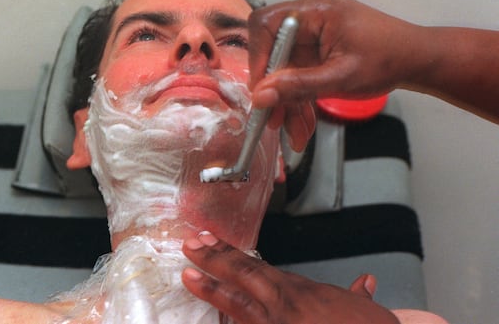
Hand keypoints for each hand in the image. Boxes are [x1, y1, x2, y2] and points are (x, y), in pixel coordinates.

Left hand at [182, 232, 399, 323]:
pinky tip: (215, 318)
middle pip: (242, 277)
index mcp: (300, 292)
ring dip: (211, 290)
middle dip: (213, 260)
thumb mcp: (367, 311)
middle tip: (189, 246)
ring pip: (237, 305)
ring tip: (189, 276)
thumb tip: (364, 284)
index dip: (230, 253)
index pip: (257, 266)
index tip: (210, 241)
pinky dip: (230, 322)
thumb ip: (357, 296)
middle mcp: (285, 307)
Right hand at [247, 0, 419, 149]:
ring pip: (283, 69)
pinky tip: (302, 126)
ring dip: (287, 102)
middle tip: (274, 122)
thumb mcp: (341, 77)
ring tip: (295, 134)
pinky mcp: (314, 48)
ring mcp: (310, 32)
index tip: (262, 91)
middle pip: (272, 52)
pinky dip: (299, 98)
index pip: (265, 24)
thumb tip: (259, 97)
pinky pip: (296, 73)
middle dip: (274, 91)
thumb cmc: (386, 60)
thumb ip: (298, 86)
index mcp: (314, 8)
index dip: (257, 57)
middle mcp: (306, 14)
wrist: (415, 59)